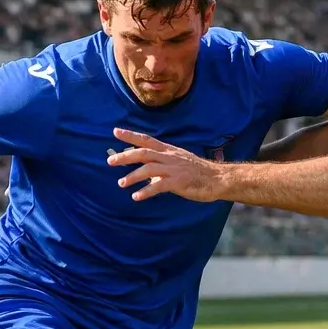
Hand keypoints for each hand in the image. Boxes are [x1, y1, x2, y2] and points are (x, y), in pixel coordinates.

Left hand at [108, 128, 227, 201]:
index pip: (146, 139)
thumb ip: (162, 165)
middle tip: (110, 161)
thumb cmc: (198, 172)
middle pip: (143, 152)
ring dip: (132, 176)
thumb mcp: (179, 162)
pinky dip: (146, 191)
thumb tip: (147, 173)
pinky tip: (136, 196)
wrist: (217, 179)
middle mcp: (169, 157)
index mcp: (169, 151)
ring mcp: (173, 169)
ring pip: (148, 169)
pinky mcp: (178, 182)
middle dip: (125, 156)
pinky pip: (158, 186)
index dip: (131, 135)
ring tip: (121, 183)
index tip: (115, 131)